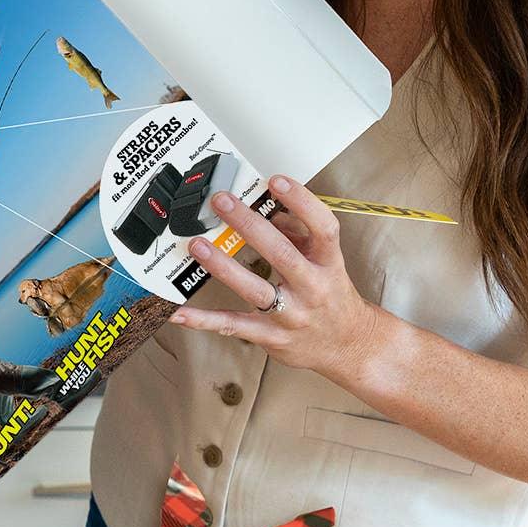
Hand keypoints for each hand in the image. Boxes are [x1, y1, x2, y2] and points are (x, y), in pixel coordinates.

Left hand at [170, 175, 382, 378]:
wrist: (349, 345)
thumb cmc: (331, 295)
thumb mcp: (323, 258)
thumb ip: (296, 231)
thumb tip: (267, 207)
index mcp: (328, 263)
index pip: (323, 228)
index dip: (302, 202)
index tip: (276, 181)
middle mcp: (313, 288)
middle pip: (282, 254)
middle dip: (249, 225)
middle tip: (221, 202)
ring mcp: (292, 315)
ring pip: (255, 290)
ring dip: (224, 267)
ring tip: (198, 245)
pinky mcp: (271, 337)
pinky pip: (233, 326)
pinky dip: (204, 320)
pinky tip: (179, 312)